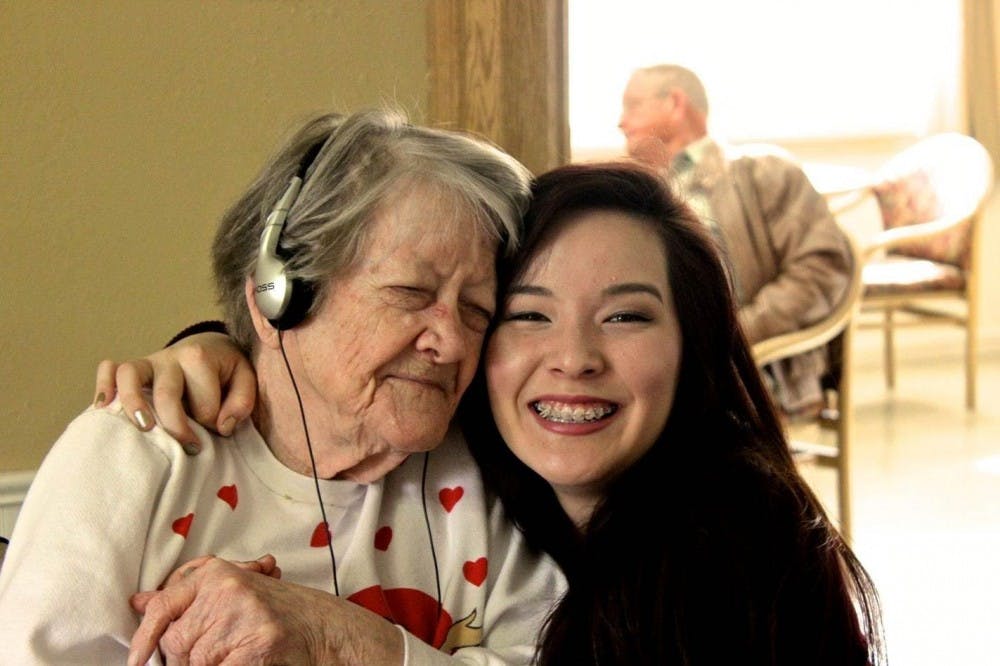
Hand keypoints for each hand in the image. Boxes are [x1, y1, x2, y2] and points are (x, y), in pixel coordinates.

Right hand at [93, 332, 256, 452]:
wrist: (209, 346)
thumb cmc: (226, 371)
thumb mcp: (245, 380)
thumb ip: (242, 401)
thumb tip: (223, 426)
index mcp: (201, 358)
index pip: (203, 403)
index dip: (212, 423)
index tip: (218, 431)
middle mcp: (171, 357)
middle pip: (166, 394)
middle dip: (177, 426)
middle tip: (190, 447)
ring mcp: (148, 362)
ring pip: (129, 374)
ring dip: (133, 403)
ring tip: (144, 429)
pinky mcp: (132, 369)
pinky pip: (109, 369)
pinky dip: (103, 385)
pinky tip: (103, 408)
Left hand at [128, 556, 402, 665]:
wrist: (326, 629)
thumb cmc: (276, 613)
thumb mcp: (229, 594)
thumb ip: (186, 598)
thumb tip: (138, 601)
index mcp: (215, 574)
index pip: (162, 605)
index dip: (145, 638)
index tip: (136, 662)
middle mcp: (225, 590)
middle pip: (175, 642)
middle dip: (187, 657)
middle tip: (221, 650)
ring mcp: (242, 618)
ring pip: (193, 662)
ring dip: (212, 663)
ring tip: (241, 651)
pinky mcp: (257, 646)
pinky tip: (248, 659)